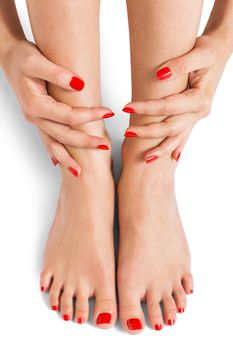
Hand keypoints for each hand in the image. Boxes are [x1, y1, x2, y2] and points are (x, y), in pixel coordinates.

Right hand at [2, 39, 113, 172]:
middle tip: (105, 146)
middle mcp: (35, 117)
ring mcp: (36, 121)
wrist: (8, 57)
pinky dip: (54, 153)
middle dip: (85, 142)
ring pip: (53, 144)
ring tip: (80, 172)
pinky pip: (47, 141)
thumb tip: (79, 84)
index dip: (89, 115)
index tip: (108, 112)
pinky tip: (59, 163)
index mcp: (36, 105)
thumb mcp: (38, 60)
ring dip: (67, 158)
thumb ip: (58, 74)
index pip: (68, 116)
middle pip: (63, 135)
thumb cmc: (22, 57)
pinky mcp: (38, 120)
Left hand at [122, 34, 230, 161]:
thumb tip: (160, 74)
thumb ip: (181, 64)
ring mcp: (197, 117)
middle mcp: (200, 112)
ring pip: (177, 137)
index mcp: (200, 98)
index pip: (168, 107)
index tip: (127, 107)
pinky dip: (177, 147)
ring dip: (162, 149)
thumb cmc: (209, 51)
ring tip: (146, 158)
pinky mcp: (193, 117)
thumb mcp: (199, 52)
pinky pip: (185, 136)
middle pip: (170, 128)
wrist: (219, 52)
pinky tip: (172, 158)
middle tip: (127, 133)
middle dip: (148, 132)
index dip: (147, 108)